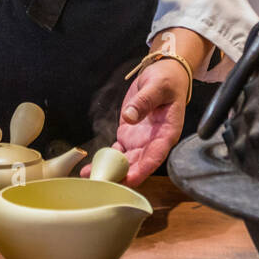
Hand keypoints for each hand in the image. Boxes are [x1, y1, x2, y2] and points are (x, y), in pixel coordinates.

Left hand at [89, 59, 189, 187]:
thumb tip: (130, 116)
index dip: (144, 168)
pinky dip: (105, 160)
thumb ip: (145, 100)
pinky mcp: (129, 136)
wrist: (165, 75)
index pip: (156, 154)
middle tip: (104, 183)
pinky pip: (117, 152)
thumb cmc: (167, 80)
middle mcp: (155, 141)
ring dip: (110, 171)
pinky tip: (91, 167)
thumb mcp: (158, 86)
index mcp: (167, 132)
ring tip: (91, 177)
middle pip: (139, 164)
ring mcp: (141, 141)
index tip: (130, 178)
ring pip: (126, 162)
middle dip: (122, 176)